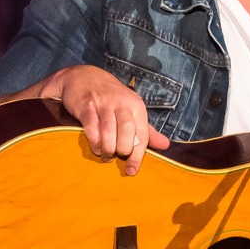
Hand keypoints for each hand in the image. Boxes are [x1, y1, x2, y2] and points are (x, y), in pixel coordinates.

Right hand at [0, 64, 169, 174]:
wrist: (84, 77)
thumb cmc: (112, 99)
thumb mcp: (132, 109)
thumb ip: (147, 130)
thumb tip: (166, 145)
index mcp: (136, 106)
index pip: (142, 133)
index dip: (138, 155)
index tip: (132, 171)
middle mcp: (122, 103)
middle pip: (127, 130)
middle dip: (123, 150)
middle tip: (118, 158)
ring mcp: (103, 103)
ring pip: (109, 130)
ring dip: (107, 148)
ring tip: (106, 156)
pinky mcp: (86, 105)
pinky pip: (91, 127)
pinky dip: (94, 141)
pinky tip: (96, 148)